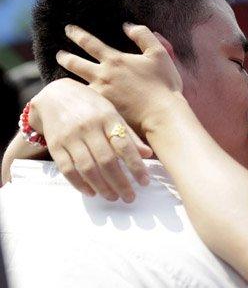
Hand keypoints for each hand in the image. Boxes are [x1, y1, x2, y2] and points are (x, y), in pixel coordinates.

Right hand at [30, 78, 152, 201]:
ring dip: (102, 186)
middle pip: (106, 160)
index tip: (144, 182)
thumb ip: (128, 134)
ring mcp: (70, 137)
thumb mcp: (112, 113)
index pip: (124, 146)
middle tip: (130, 197)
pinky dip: (80, 184)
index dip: (135, 166)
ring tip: (113, 197)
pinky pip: (67, 169)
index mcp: (107, 118)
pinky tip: (92, 192)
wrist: (55, 95)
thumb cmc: (91, 106)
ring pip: (88, 168)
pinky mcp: (55, 145)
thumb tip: (148, 154)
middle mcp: (89, 127)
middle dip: (120, 182)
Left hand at [56, 23, 182, 133]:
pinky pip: (84, 102)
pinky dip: (77, 98)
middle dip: (65, 57)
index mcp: (115, 60)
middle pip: (75, 64)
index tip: (69, 29)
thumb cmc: (164, 84)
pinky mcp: (103, 111)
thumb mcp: (159, 53)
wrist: (163, 114)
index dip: (77, 34)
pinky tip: (75, 99)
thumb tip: (127, 26)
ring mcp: (101, 95)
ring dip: (67, 79)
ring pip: (76, 84)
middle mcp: (103, 76)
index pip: (89, 43)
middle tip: (60, 55)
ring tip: (63, 79)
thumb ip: (143, 35)